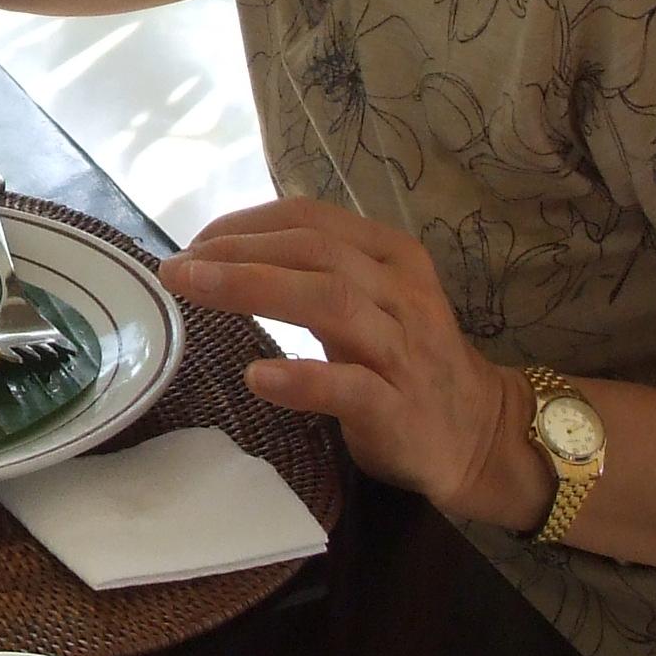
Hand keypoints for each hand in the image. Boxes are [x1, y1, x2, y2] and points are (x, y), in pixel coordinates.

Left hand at [161, 198, 545, 529]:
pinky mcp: (399, 407)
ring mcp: (403, 349)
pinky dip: (300, 379)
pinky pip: (349, 386)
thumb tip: (223, 251)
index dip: (245, 224)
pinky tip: (256, 376)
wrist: (478, 436)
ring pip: (330, 302)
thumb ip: (315, 271)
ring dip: (254, 289)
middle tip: (177, 267)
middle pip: (313, 252)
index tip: (194, 242)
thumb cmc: (406, 362)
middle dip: (237, 251)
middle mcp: (400, 292)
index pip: (311, 220)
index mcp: (391, 255)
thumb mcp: (371, 300)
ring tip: (196, 291)